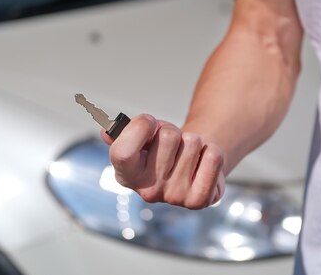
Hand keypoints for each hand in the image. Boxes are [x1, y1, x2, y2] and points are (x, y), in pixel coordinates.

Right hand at [101, 114, 225, 209]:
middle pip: (167, 136)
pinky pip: (213, 157)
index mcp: (125, 174)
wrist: (191, 165)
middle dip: (173, 130)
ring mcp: (174, 197)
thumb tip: (106, 133)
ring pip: (192, 142)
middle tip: (172, 142)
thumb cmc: (163, 149)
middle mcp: (147, 191)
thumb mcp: (140, 138)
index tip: (148, 121)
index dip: (139, 127)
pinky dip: (212, 151)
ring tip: (187, 152)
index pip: (123, 151)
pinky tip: (203, 160)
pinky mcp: (200, 199)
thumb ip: (122, 133)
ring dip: (193, 140)